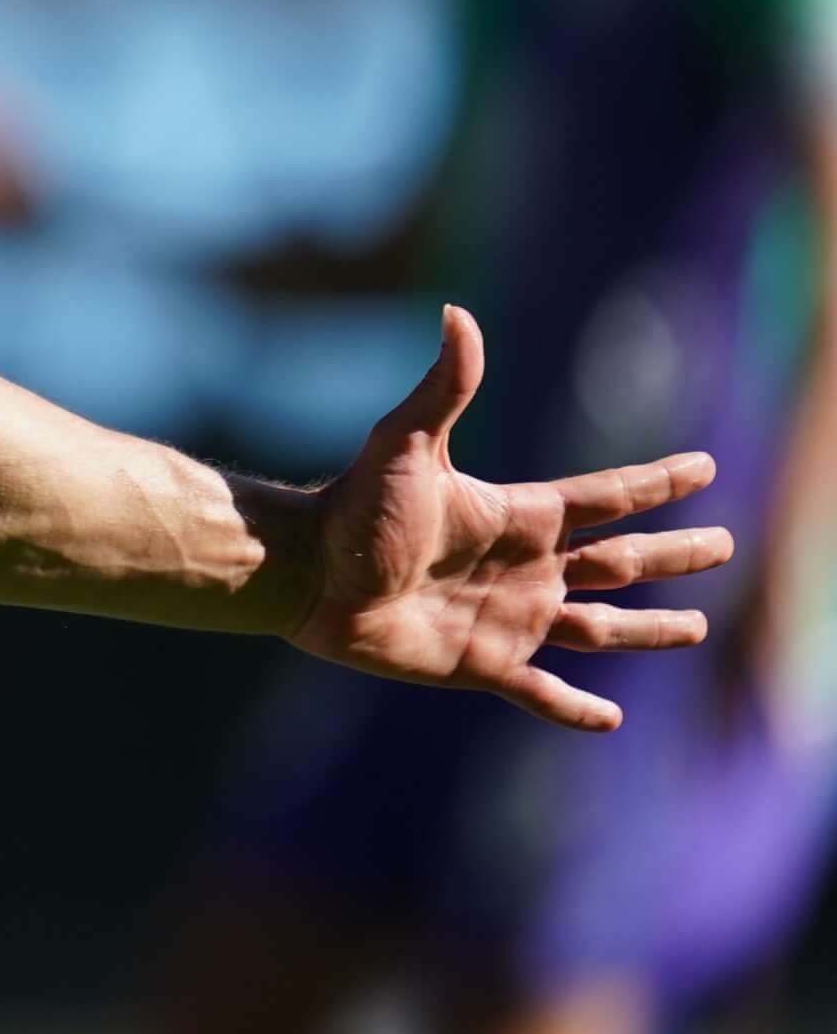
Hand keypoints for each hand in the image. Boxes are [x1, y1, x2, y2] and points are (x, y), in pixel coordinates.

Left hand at [285, 307, 729, 732]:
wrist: (307, 575)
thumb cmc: (353, 510)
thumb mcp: (404, 443)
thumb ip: (444, 385)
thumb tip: (458, 312)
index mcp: (519, 518)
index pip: (607, 497)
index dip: (658, 483)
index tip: (704, 466)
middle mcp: (525, 567)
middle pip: (623, 561)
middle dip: (675, 553)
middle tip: (726, 545)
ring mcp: (508, 618)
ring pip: (600, 628)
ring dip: (647, 629)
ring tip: (695, 626)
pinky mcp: (482, 665)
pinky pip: (542, 694)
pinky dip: (576, 710)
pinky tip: (611, 721)